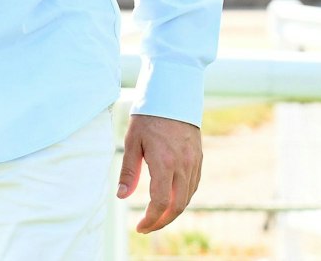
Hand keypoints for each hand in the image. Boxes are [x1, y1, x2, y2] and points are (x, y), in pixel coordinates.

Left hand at [117, 113, 201, 233]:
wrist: (173, 94)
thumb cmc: (149, 115)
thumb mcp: (132, 141)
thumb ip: (129, 170)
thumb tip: (122, 196)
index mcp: (164, 162)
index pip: (160, 202)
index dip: (151, 220)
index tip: (140, 227)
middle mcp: (183, 165)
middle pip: (177, 206)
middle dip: (162, 222)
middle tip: (148, 227)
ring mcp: (194, 161)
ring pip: (187, 197)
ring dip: (173, 212)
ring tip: (157, 216)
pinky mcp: (198, 157)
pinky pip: (194, 185)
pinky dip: (183, 197)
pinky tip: (172, 199)